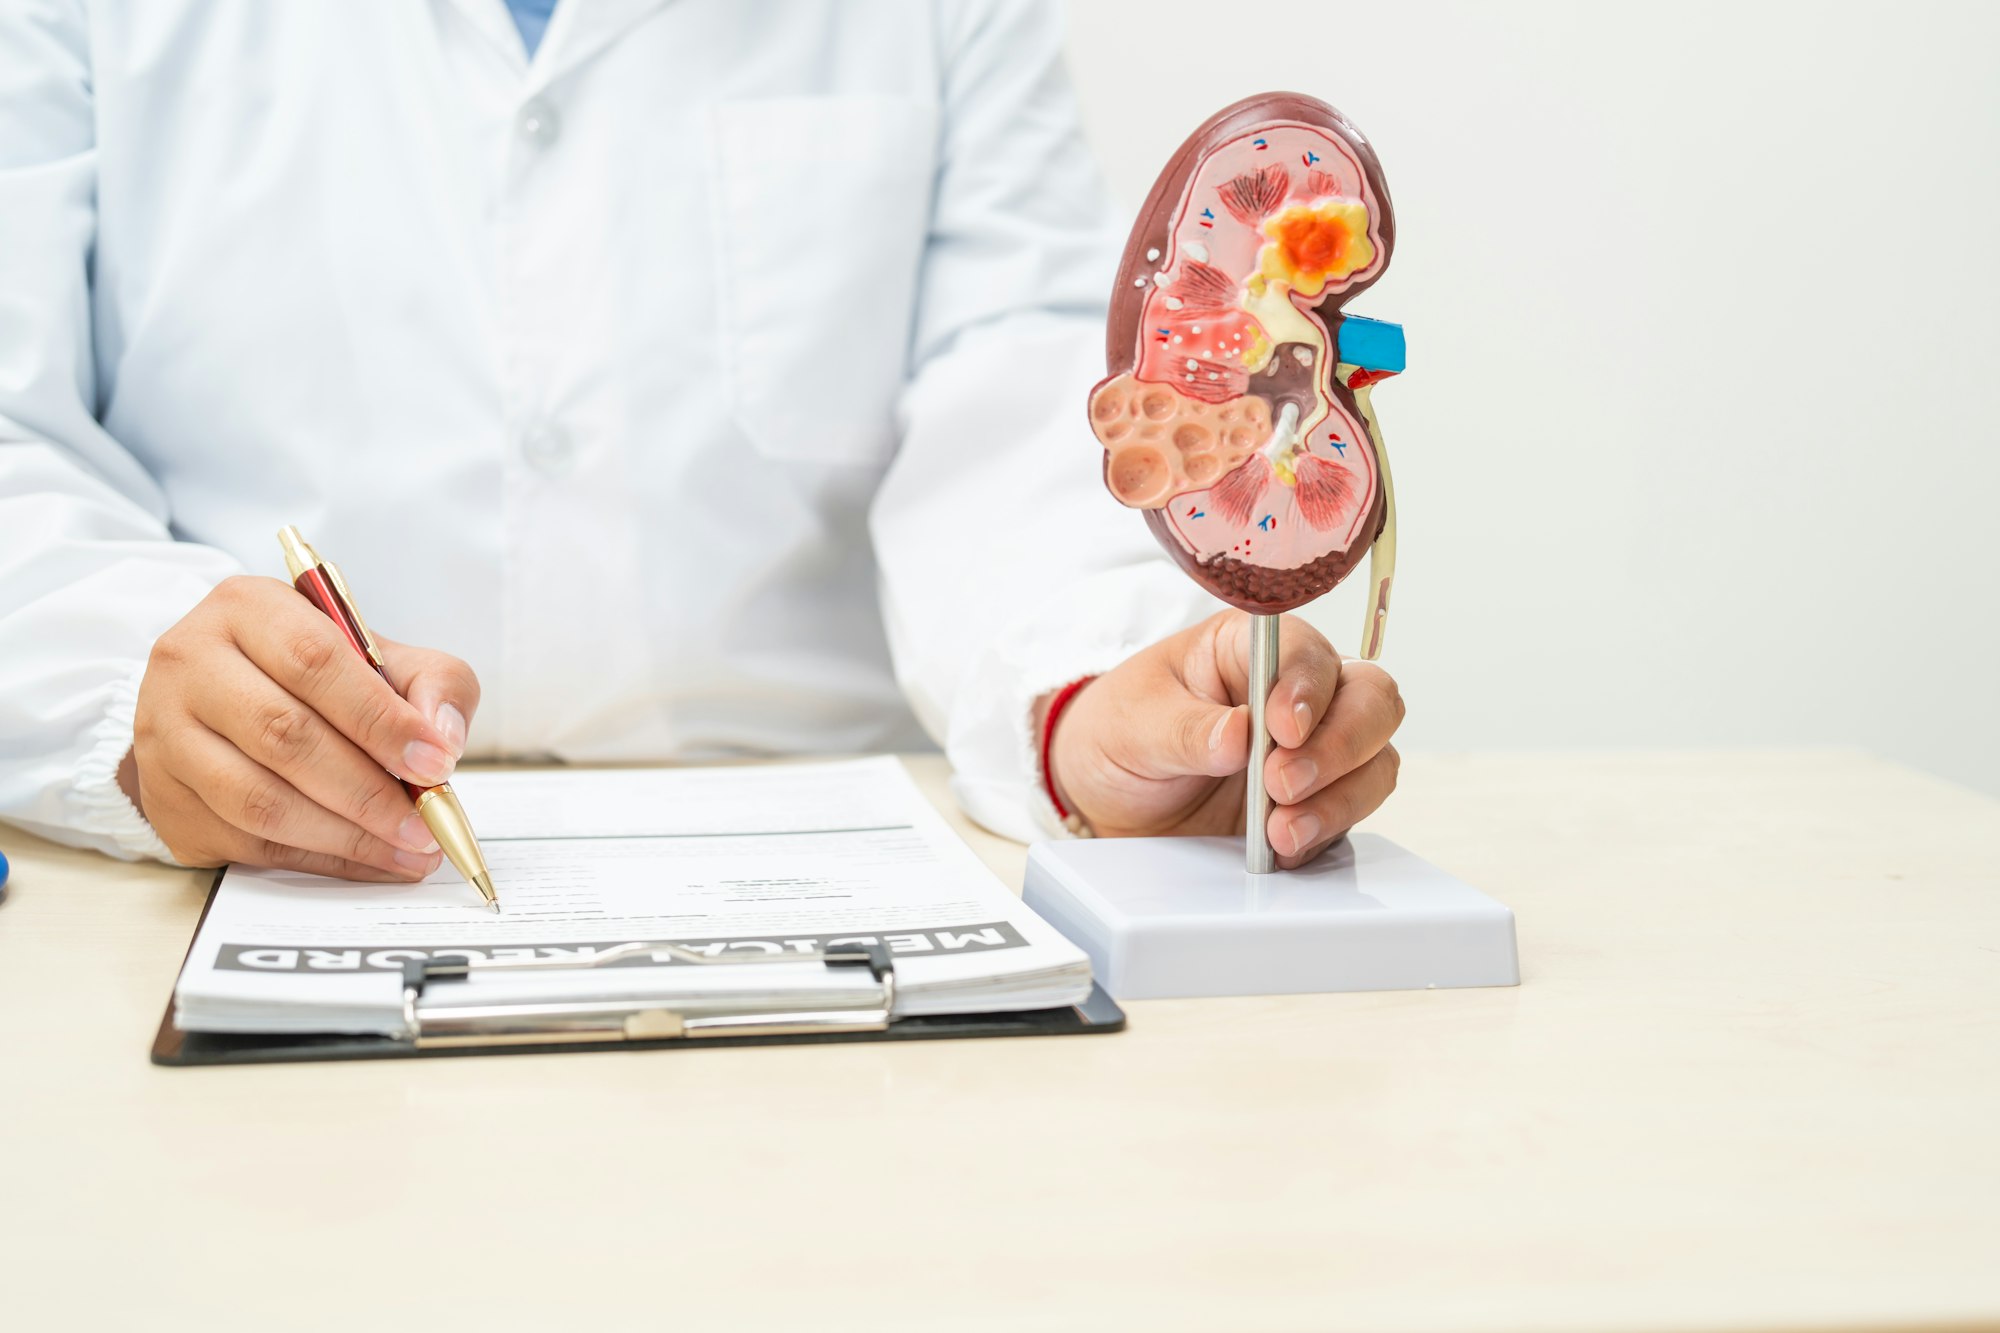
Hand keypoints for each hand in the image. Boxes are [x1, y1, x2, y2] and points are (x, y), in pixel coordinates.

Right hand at [122, 575, 480, 879]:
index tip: (434, 761)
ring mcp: (165, 734)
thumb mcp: (381, 654)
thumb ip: (432, 682)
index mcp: (246, 609)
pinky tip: (369, 859)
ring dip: (346, 835)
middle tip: (424, 821)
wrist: (228, 697)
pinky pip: (248, 842)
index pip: (313, 661)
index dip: (380, 718)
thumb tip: (442, 737)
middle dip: (368, 790)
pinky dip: (320, 859)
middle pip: (284, 735)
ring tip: (407, 849)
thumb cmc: (314, 676)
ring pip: (259, 800)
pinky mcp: (164, 798)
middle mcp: (190, 664)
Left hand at [1044, 611, 1402, 867]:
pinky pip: (1355, 809)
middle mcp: (1298, 690)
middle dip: (1340, 744)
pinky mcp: (1319, 798)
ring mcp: (1317, 745)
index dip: (1306, 686)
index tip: (1283, 729)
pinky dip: (1329, 829)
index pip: (1304, 650)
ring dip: (1339, 797)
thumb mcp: (1131, 725)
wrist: (1110, 798)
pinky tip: (1286, 846)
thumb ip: (1183, 730)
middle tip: (1281, 784)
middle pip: (1370, 697)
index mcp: (1249, 647)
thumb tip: (1237, 734)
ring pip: (1376, 756)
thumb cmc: (1120, 735)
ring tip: (1280, 831)